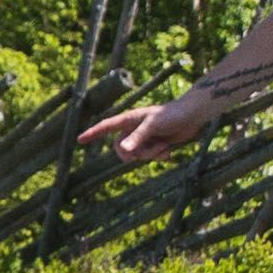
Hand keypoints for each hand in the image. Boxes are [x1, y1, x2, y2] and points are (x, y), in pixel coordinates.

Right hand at [78, 100, 206, 163]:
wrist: (193, 116)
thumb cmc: (172, 114)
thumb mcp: (153, 125)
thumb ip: (138, 137)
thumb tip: (123, 151)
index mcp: (130, 120)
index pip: (107, 127)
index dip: (93, 133)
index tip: (79, 140)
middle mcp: (134, 130)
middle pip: (121, 149)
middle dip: (134, 153)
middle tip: (150, 148)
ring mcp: (144, 138)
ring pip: (137, 155)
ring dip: (150, 154)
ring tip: (164, 145)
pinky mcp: (155, 145)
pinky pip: (149, 157)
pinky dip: (158, 156)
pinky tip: (169, 150)